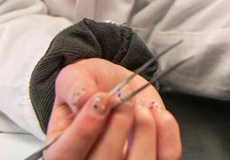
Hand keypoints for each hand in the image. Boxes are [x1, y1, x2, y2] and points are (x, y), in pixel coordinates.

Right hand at [44, 58, 181, 159]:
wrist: (117, 84)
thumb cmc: (91, 86)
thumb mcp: (74, 77)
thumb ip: (74, 87)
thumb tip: (85, 99)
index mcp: (62, 152)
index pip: (66, 156)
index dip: (84, 129)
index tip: (100, 100)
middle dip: (118, 123)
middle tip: (122, 99)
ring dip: (144, 128)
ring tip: (138, 105)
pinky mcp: (153, 158)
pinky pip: (167, 155)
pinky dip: (166, 129)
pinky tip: (155, 112)